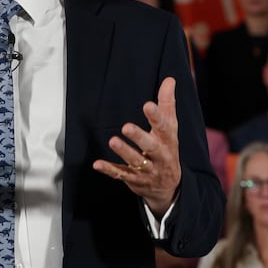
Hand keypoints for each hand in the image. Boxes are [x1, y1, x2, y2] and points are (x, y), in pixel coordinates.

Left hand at [93, 77, 181, 217]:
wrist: (169, 187)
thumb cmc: (167, 149)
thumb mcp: (170, 128)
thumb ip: (167, 104)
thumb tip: (169, 79)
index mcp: (168, 141)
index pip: (164, 127)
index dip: (156, 116)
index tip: (148, 105)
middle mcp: (159, 156)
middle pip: (151, 147)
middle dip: (139, 137)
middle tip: (126, 127)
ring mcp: (147, 170)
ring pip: (135, 162)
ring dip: (124, 152)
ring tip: (113, 141)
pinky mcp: (133, 179)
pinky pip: (120, 175)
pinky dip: (109, 170)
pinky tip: (97, 164)